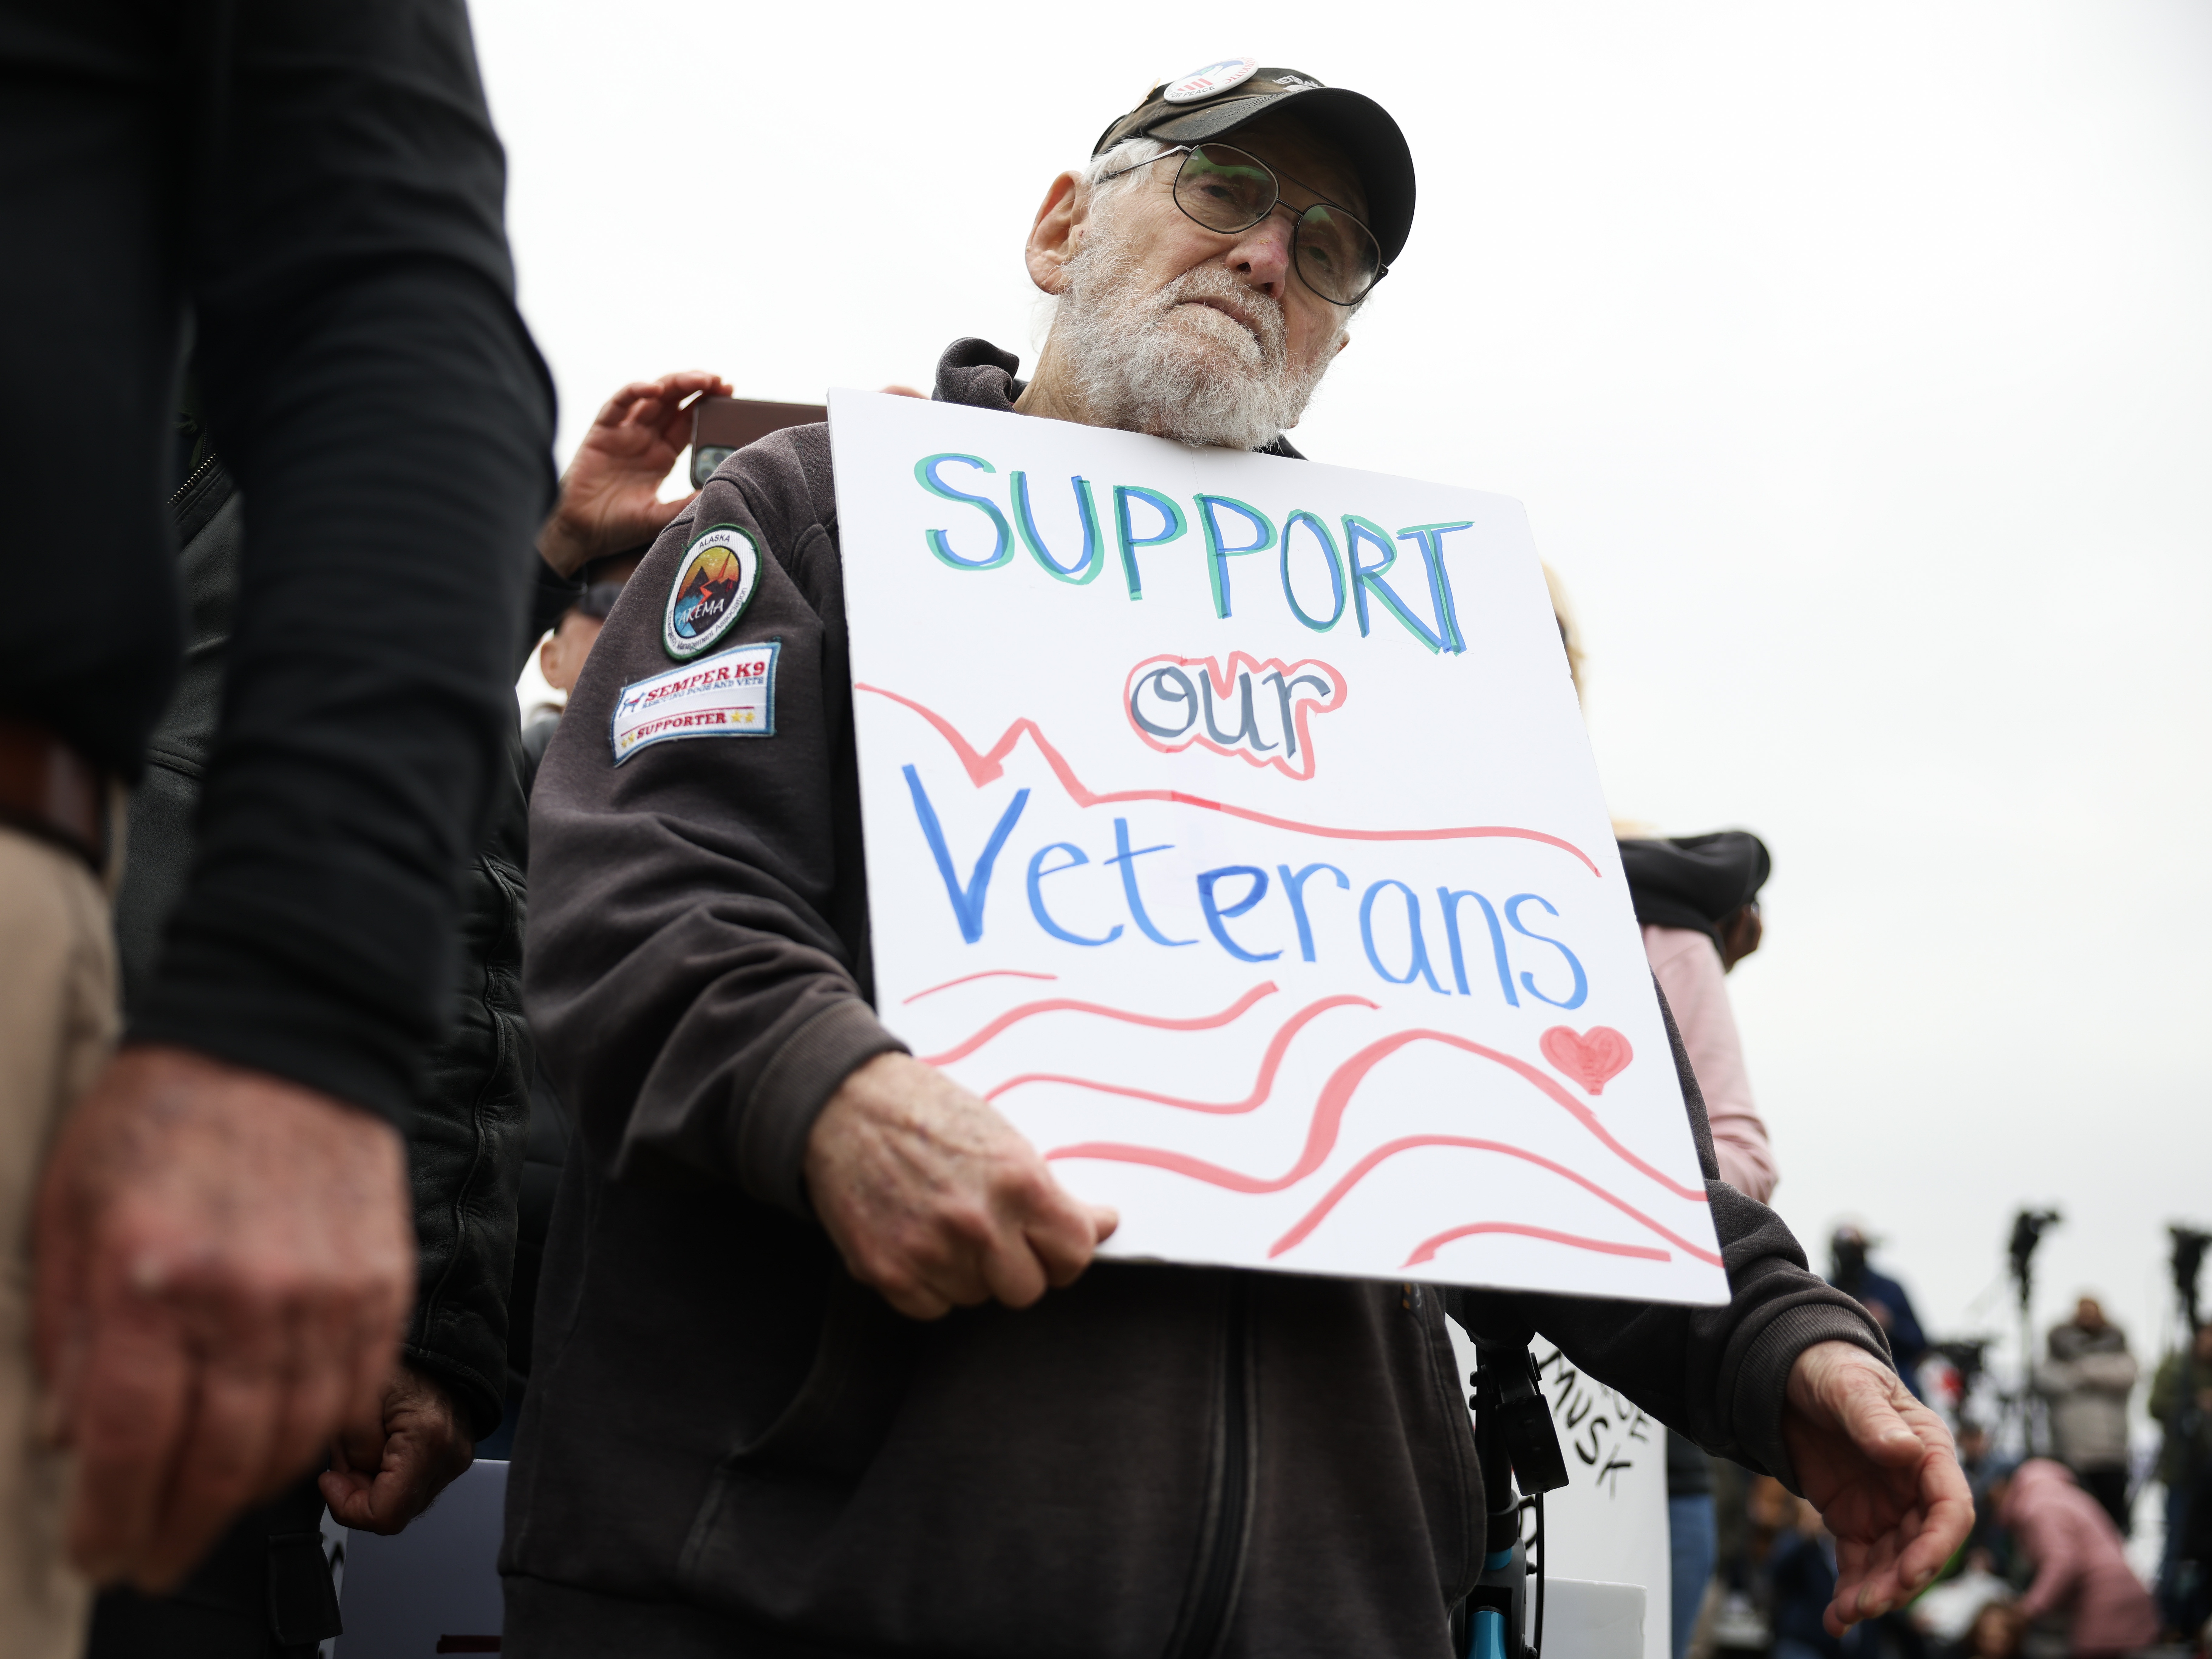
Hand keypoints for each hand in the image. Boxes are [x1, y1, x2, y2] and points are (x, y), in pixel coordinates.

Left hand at [32, 1046, 412, 1589]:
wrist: (284, 1033)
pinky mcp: (381, 1281)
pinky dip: (317, 1432)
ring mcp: (327, 1290)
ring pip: (293, 1438)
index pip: (132, 1443)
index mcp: (156, 1275)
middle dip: (177, 1528)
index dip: (111, 1518)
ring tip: (211, 1503)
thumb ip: (66, 1332)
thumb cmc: (167, 1110)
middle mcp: (249, 1292)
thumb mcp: (70, 1212)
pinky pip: (354, 1390)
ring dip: (247, 1490)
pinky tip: (281, 1441)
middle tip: (152, 1551)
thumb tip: (72, 1435)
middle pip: (218, 1458)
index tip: (100, 1551)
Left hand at [319, 1365, 473, 1534]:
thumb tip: (343, 1485)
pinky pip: (413, 1489)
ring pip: (401, 1504)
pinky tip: (381, 1449)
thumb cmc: (403, 1367)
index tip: (329, 1481)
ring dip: (372, 1485)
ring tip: (362, 1447)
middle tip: (343, 1457)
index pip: (385, 1514)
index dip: (348, 1508)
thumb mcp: (360, 1398)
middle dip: (357, 1493)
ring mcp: (456, 1463)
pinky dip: (389, 1477)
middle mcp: (449, 1458)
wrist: (441, 1351)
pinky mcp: (454, 1462)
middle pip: (392, 1513)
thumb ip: (353, 1447)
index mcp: (427, 1441)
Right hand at [538, 370, 732, 574]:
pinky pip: (618, 404)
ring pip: (651, 396)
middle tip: (721, 381)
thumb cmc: (619, 527)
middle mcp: (645, 438)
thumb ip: (686, 505)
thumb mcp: (661, 517)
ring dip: (675, 383)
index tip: (730, 393)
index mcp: (663, 454)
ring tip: (699, 379)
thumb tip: (717, 492)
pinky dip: (635, 391)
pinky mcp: (601, 432)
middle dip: (697, 387)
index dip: (708, 404)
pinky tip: (655, 388)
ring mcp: (624, 432)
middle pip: (674, 401)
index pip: (689, 420)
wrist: (582, 534)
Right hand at [803, 1052, 1117, 1319]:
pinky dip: (929, 1283)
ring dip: (969, 1272)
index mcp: (1018, 1182)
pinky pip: (931, 1307)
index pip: (1073, 1254)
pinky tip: (917, 1240)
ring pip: (976, 1297)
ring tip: (945, 1224)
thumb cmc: (929, 1112)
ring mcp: (929, 1251)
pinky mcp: (886, 1270)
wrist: (845, 1103)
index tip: (1050, 1243)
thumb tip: (1103, 1223)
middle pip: (1026, 1289)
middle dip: (1016, 1266)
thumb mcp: (1004, 1139)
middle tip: (994, 1233)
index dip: (1063, 1251)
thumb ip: (1052, 1192)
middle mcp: (977, 1223)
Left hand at [1782, 1340, 1972, 1634]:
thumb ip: (1874, 1417)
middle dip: (1900, 1580)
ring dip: (1874, 1593)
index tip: (1912, 1574)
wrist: (1789, 1375)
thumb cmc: (1831, 1369)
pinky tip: (1835, 1619)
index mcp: (1928, 1451)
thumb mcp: (1849, 1384)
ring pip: (1891, 1563)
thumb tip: (1903, 1450)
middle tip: (1866, 1604)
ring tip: (1845, 1615)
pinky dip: (1850, 1590)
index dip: (1937, 1546)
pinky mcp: (1855, 1519)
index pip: (1950, 1509)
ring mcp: (1886, 1507)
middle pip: (1921, 1546)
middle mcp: (1913, 1486)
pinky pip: (1859, 1562)